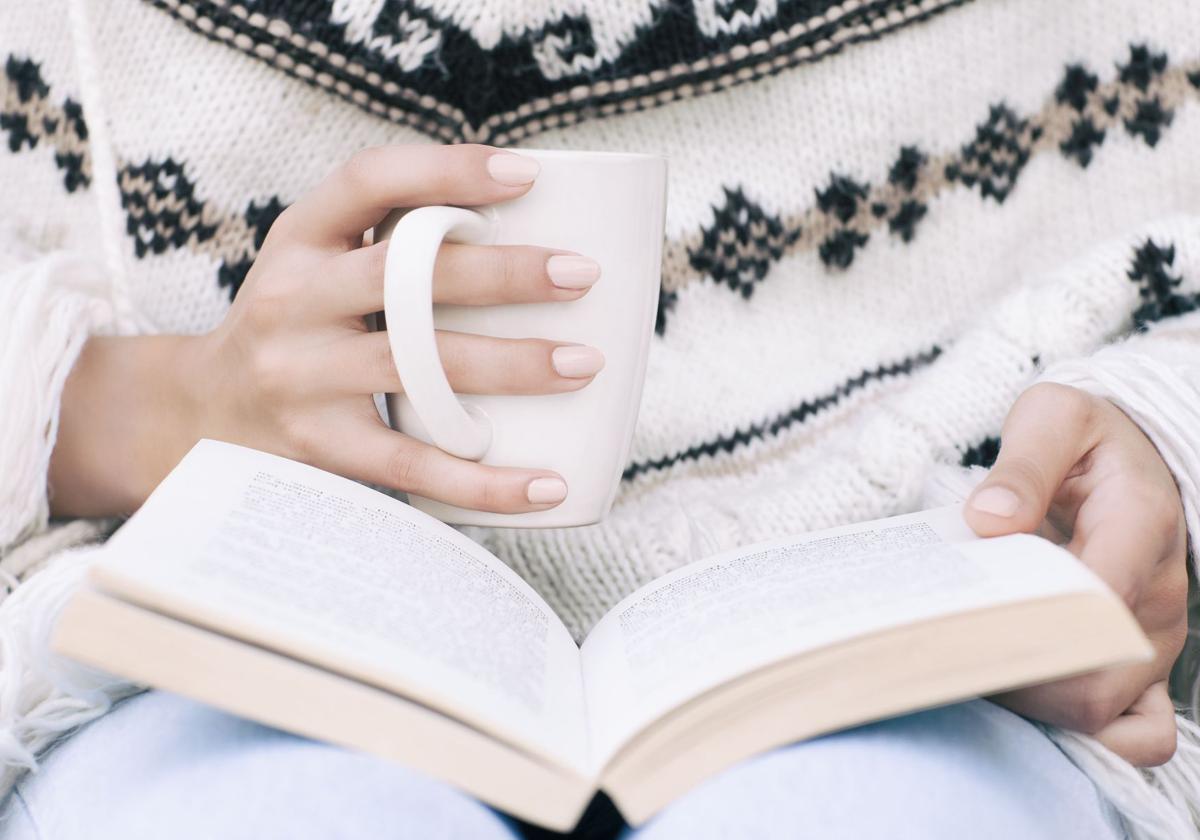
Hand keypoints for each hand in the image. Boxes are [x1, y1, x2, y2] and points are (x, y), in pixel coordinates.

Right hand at [50, 145, 602, 516]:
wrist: (199, 416)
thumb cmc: (296, 329)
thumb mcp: (314, 267)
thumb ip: (388, 244)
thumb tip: (528, 225)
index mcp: (298, 241)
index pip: (367, 182)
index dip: (446, 170)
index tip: (525, 173)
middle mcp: (292, 301)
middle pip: (405, 276)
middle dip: (503, 274)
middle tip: (583, 275)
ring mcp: (302, 379)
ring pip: (417, 367)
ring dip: (510, 365)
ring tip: (583, 364)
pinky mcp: (320, 451)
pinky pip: (413, 466)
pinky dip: (485, 481)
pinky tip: (547, 483)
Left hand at [964, 382, 1188, 765]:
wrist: (1125, 455)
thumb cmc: (1083, 439)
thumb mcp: (1052, 418)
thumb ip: (1023, 465)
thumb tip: (989, 521)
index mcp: (1139, 526)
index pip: (1091, 609)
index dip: (1025, 631)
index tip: (961, 626)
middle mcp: (1157, 594)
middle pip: (1095, 685)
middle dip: (1016, 681)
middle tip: (947, 654)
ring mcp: (1155, 637)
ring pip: (1106, 716)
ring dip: (1036, 710)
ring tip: (974, 670)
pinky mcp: (1145, 662)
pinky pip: (1136, 732)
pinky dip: (1082, 732)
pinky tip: (1023, 698)